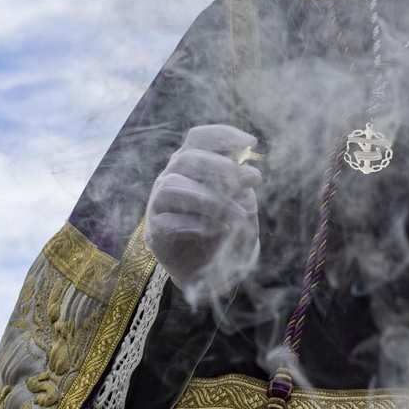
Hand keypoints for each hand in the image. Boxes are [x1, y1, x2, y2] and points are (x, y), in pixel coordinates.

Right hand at [145, 125, 262, 303]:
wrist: (210, 272)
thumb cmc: (225, 231)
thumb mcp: (242, 206)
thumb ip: (242, 189)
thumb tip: (247, 175)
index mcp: (190, 166)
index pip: (198, 138)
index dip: (223, 135)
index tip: (252, 143)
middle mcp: (170, 178)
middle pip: (186, 159)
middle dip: (222, 167)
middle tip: (255, 179)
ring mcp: (158, 205)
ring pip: (173, 186)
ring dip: (211, 199)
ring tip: (238, 214)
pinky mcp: (153, 232)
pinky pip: (167, 221)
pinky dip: (197, 224)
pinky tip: (220, 230)